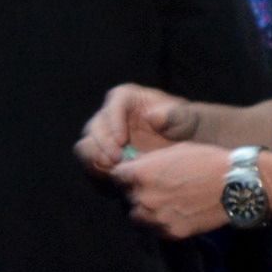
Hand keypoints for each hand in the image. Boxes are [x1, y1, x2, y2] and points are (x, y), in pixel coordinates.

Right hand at [77, 83, 198, 173]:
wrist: (181, 143)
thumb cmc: (184, 123)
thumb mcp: (185, 117)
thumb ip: (173, 115)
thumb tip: (153, 117)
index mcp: (126, 96)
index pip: (113, 106)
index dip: (114, 124)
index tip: (122, 142)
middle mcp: (110, 113)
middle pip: (94, 126)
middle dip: (103, 144)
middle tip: (117, 161)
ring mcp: (104, 133)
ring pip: (86, 143)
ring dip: (95, 157)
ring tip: (113, 169)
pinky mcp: (103, 151)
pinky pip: (89, 159)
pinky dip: (97, 168)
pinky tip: (112, 174)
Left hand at [116, 140, 230, 239]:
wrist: (236, 184)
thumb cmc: (207, 160)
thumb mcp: (174, 151)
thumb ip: (150, 163)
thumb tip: (135, 168)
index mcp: (141, 173)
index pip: (116, 176)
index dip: (126, 174)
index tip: (136, 174)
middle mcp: (143, 197)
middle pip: (126, 197)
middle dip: (137, 192)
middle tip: (157, 188)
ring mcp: (156, 217)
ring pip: (138, 216)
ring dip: (146, 210)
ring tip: (165, 203)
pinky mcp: (171, 232)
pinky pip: (157, 229)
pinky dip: (162, 222)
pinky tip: (178, 213)